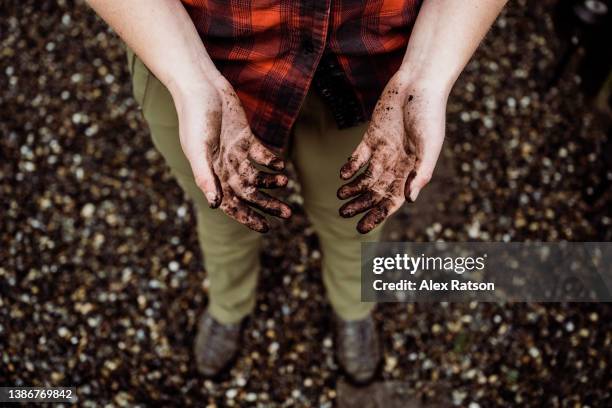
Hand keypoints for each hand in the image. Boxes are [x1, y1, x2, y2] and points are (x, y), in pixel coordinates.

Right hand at [174, 79, 291, 232]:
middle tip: (287, 214)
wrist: (200, 86)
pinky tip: (281, 166)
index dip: (247, 217)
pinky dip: (271, 162)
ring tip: (286, 185)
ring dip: (271, 183)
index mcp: (211, 174)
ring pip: (256, 176)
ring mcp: (234, 152)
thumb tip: (215, 205)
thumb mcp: (198, 149)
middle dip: (267, 204)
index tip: (266, 228)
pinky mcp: (244, 137)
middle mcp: (223, 167)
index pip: (231, 203)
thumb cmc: (194, 117)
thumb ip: (205, 177)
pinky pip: (261, 155)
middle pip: (248, 193)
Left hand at [337, 74, 445, 232]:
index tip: (362, 228)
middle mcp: (397, 164)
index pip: (393, 199)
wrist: (419, 83)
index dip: (378, 214)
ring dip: (353, 189)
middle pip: (376, 191)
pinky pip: (359, 156)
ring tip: (340, 198)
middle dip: (361, 204)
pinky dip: (350, 167)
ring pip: (365, 177)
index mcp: (413, 170)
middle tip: (344, 215)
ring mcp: (384, 150)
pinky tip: (343, 176)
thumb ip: (422, 173)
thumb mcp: (430, 145)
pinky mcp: (372, 136)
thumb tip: (409, 199)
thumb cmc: (430, 113)